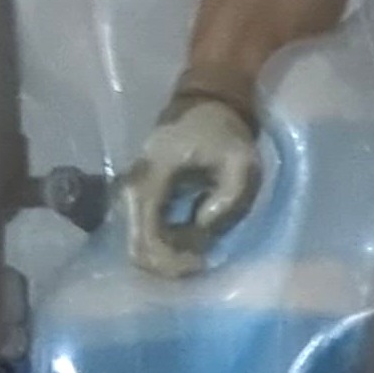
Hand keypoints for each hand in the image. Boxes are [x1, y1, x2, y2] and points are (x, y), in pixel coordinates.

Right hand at [124, 96, 260, 277]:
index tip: (204, 260)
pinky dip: (171, 247)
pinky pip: (148, 236)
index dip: (174, 264)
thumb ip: (228, 198)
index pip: (147, 242)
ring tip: (204, 246)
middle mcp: (132, 193)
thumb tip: (203, 227)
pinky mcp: (140, 200)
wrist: (206, 105)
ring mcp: (132, 197)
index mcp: (150, 182)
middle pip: (138, 252)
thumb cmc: (225, 133)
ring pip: (141, 247)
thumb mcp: (241, 163)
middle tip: (206, 259)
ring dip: (172, 257)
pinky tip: (196, 239)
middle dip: (173, 266)